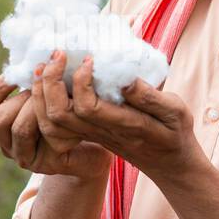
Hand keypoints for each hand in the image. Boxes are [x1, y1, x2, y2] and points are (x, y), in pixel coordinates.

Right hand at [0, 66, 112, 180]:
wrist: (99, 139)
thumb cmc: (72, 108)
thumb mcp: (49, 89)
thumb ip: (35, 77)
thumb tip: (33, 47)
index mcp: (3, 124)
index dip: (0, 85)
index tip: (21, 70)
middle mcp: (8, 142)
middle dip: (22, 97)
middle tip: (44, 86)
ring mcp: (24, 156)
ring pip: (18, 128)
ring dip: (38, 106)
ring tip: (58, 96)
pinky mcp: (45, 164)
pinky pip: (44, 140)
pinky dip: (58, 120)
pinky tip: (70, 107)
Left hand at [39, 48, 199, 184]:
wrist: (168, 164)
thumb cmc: (174, 133)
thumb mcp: (175, 112)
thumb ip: (150, 97)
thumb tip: (124, 78)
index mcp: (124, 125)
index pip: (88, 108)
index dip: (81, 81)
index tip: (90, 58)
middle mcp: (101, 133)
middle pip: (59, 115)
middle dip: (50, 82)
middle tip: (57, 54)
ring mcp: (91, 136)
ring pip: (52, 121)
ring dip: (43, 91)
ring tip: (48, 64)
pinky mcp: (87, 134)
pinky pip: (56, 123)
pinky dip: (46, 100)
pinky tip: (51, 78)